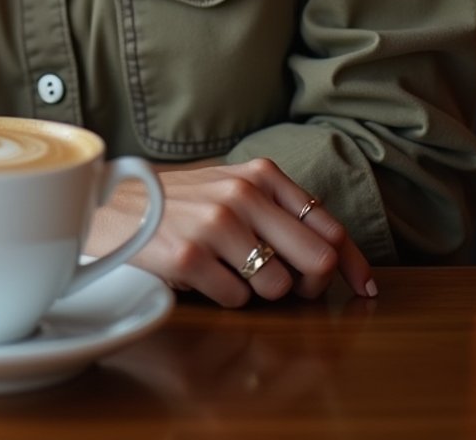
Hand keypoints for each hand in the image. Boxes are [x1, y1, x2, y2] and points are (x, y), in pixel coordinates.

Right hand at [87, 156, 376, 308]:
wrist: (112, 207)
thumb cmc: (178, 203)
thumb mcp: (231, 187)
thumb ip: (277, 210)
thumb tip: (333, 252)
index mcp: (260, 175)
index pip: (328, 224)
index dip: (351, 263)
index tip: (363, 287)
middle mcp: (243, 195)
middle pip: (316, 260)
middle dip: (311, 286)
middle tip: (291, 291)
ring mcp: (217, 224)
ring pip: (278, 287)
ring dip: (260, 293)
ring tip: (229, 273)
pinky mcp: (191, 255)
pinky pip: (237, 299)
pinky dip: (225, 298)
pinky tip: (202, 277)